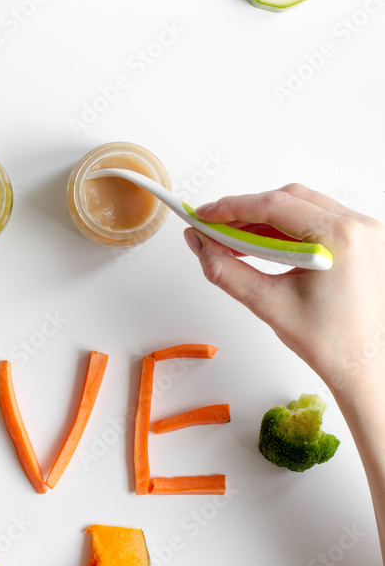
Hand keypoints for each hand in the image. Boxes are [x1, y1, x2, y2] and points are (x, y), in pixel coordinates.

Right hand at [184, 183, 384, 400]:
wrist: (365, 366)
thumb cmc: (332, 343)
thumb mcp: (269, 304)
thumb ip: (226, 271)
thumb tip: (200, 245)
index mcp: (341, 238)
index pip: (275, 206)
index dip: (232, 208)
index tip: (205, 215)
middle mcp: (359, 227)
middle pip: (289, 199)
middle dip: (246, 212)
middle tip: (214, 228)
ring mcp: (365, 232)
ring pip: (302, 207)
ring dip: (265, 220)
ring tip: (234, 240)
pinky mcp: (363, 241)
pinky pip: (318, 220)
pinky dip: (286, 229)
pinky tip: (262, 244)